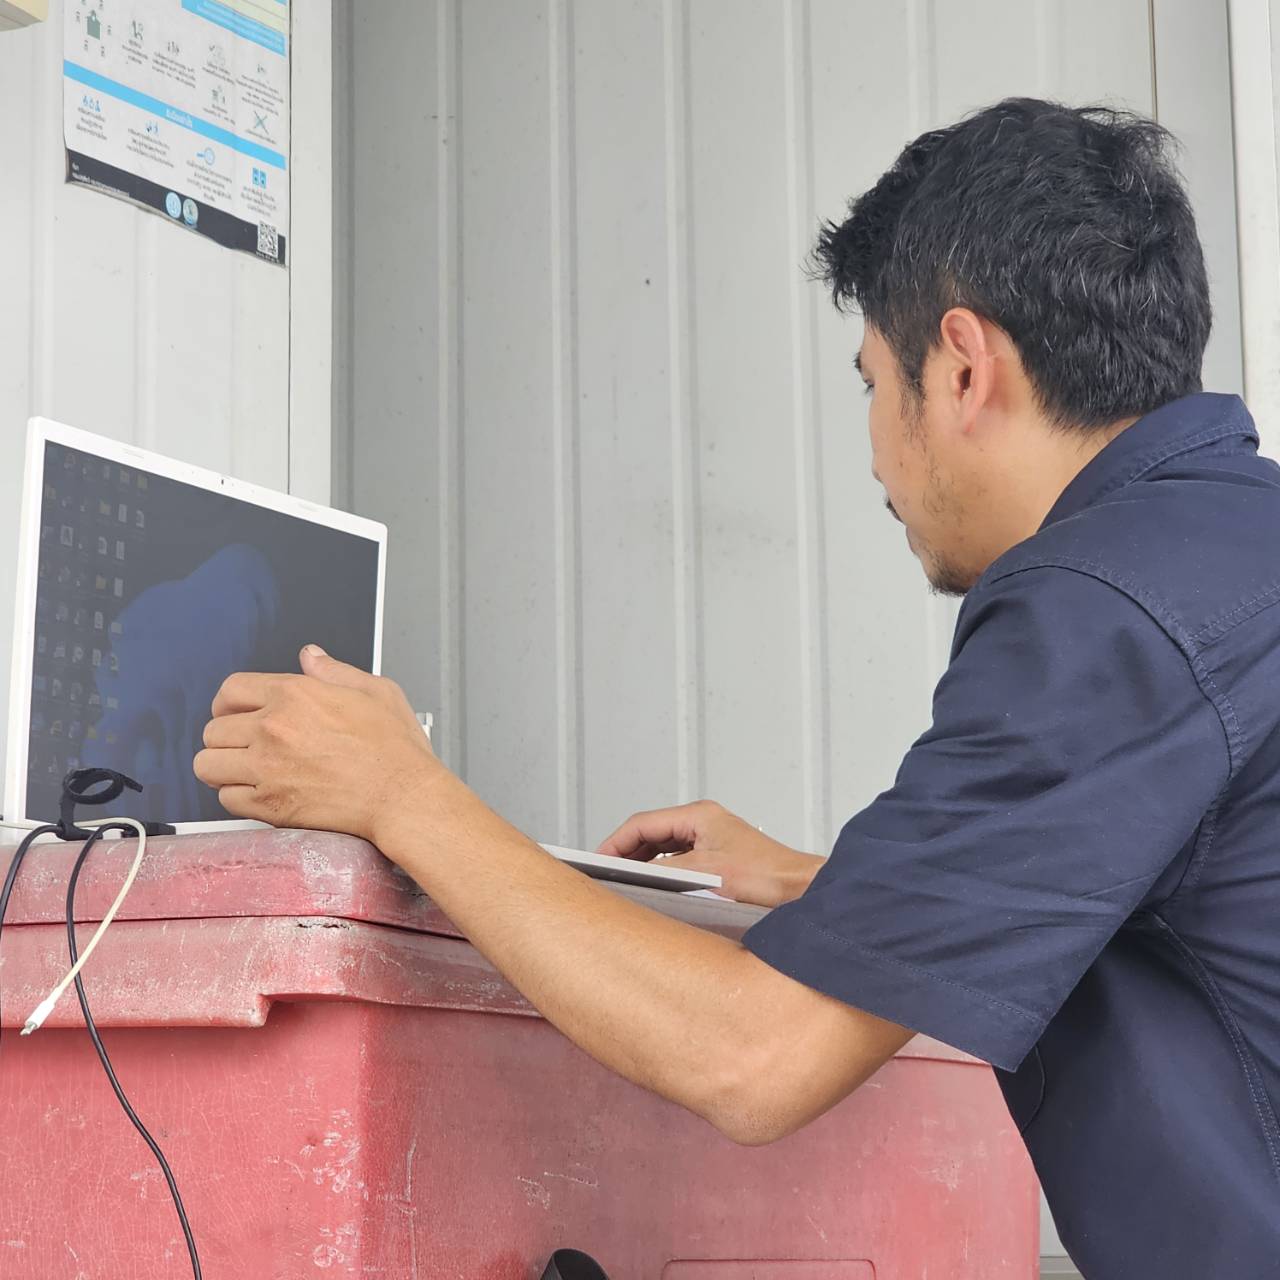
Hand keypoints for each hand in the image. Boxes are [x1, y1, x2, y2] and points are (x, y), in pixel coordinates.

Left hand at [193, 645, 438, 841]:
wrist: (403, 797)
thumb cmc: (396, 748)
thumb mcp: (376, 692)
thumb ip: (335, 671)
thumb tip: (310, 657)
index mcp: (295, 694)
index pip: (230, 690)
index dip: (227, 704)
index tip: (235, 715)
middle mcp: (273, 727)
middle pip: (213, 730)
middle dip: (228, 739)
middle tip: (248, 748)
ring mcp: (266, 767)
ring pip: (207, 765)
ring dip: (224, 768)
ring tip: (247, 772)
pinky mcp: (268, 805)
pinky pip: (226, 799)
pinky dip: (239, 797)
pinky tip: (262, 793)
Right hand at [596, 800, 822, 906]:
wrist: (799, 890)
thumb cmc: (764, 877)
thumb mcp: (703, 873)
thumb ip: (662, 870)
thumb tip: (633, 873)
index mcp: (698, 815)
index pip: (642, 823)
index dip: (615, 842)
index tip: (596, 861)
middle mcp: (702, 821)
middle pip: (649, 832)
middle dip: (625, 851)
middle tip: (603, 874)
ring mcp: (709, 837)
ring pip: (661, 846)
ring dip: (641, 861)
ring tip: (621, 881)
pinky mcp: (715, 855)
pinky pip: (676, 858)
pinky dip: (659, 870)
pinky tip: (650, 886)